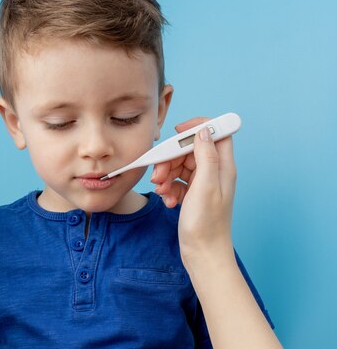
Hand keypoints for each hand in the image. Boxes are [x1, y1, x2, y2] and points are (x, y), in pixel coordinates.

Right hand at [150, 117, 235, 255]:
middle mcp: (215, 173)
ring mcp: (203, 184)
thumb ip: (206, 157)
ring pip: (180, 166)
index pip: (216, 134)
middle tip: (158, 173)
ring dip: (166, 175)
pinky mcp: (192, 195)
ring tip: (161, 190)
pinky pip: (177, 182)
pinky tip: (168, 201)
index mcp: (223, 167)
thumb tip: (203, 131)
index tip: (178, 132)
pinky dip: (169, 188)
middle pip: (190, 150)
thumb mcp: (205, 187)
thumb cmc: (206, 224)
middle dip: (171, 158)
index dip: (199, 127)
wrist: (203, 255)